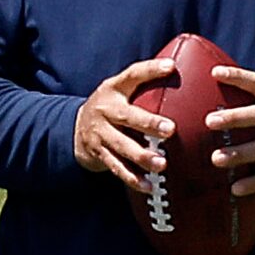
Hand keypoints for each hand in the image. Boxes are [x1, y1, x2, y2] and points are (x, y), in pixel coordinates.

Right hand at [76, 59, 176, 194]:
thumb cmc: (113, 106)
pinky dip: (132, 178)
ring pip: (121, 146)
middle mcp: (105, 110)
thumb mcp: (121, 89)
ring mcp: (100, 134)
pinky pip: (116, 168)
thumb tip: (178, 67)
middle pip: (127, 116)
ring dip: (141, 156)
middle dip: (148, 123)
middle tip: (170, 129)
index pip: (132, 75)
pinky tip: (148, 186)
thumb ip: (145, 81)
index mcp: (113, 90)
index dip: (150, 70)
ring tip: (161, 164)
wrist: (75, 128)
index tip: (171, 67)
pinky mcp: (99, 154)